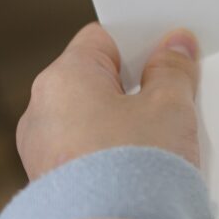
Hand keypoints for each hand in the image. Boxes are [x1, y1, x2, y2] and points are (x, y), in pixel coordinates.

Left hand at [16, 23, 200, 179]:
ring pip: (93, 116)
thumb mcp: (170, 105)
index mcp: (63, 78)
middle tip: (176, 91)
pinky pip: (87, 150)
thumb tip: (174, 45)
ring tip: (163, 133)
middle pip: (97, 79)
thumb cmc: (134, 167)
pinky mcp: (55, 181)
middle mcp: (42, 111)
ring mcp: (44, 150)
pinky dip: (114, 149)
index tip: (171, 48)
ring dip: (126, 119)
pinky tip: (144, 160)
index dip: (142, 40)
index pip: (103, 38)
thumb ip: (173, 68)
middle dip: (137, 83)